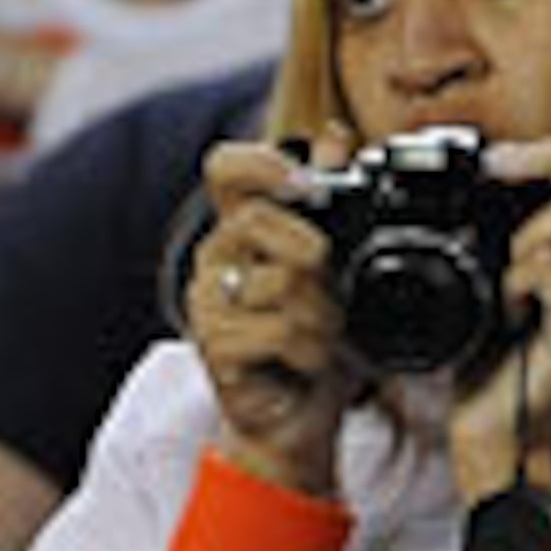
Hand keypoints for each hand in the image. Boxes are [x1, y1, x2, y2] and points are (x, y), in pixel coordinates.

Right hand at [185, 140, 350, 497]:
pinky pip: (283, 331)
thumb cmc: (318, 340)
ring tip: (321, 338)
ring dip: (326, 316)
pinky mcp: (214, 345)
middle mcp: (217, 255)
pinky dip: (314, 350)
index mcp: (243, 226)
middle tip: (331, 295)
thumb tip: (335, 133)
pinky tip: (306, 363)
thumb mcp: (341, 267)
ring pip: (285, 281)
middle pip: (264, 219)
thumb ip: (334, 202)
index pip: (226, 166)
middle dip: (319, 257)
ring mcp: (209, 300)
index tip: (307, 183)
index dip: (264, 162)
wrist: (301, 417)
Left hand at [447, 139, 550, 507]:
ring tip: (505, 272)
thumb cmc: (496, 360)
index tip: (507, 157)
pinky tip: (506, 305)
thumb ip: (522, 232)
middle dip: (547, 169)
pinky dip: (517, 276)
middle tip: (498, 179)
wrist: (497, 433)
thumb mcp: (510, 282)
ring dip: (525, 234)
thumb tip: (498, 175)